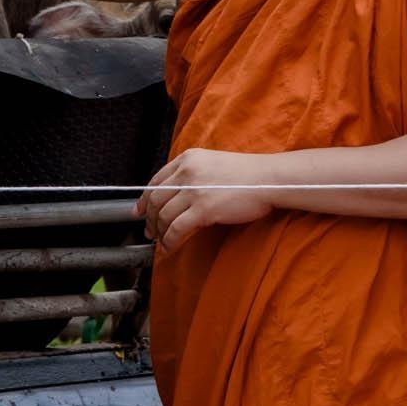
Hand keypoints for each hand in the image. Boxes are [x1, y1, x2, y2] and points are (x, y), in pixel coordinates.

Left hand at [136, 148, 280, 252]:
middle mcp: (186, 172)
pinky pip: (176, 229)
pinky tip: (169, 246)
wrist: (268, 179)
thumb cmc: (247, 174)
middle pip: (155, 199)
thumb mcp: (213, 163)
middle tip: (148, 230)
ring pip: (162, 215)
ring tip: (160, 240)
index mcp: (187, 158)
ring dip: (158, 231)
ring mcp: (194, 190)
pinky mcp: (203, 209)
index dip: (144, 199)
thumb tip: (177, 195)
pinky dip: (169, 240)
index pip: (155, 180)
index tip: (139, 211)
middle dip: (148, 218)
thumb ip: (193, 174)